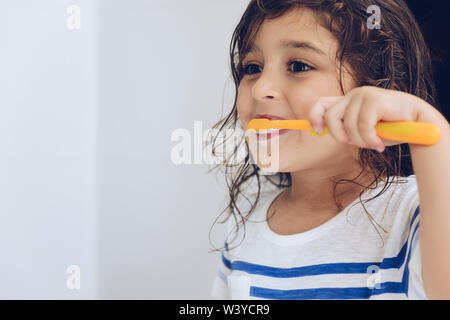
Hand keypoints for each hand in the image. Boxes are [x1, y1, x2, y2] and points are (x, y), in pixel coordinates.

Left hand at [308, 86, 429, 151]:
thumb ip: (345, 129)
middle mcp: (353, 95)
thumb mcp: (363, 130)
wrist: (419, 123)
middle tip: (355, 144)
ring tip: (375, 144)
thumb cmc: (390, 129)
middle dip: (340, 136)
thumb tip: (321, 131)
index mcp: (348, 101)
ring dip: (360, 142)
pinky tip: (380, 144)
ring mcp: (364, 95)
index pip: (321, 103)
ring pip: (348, 125)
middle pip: (330, 117)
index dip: (314, 116)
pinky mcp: (375, 99)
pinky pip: (363, 126)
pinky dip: (370, 140)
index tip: (317, 131)